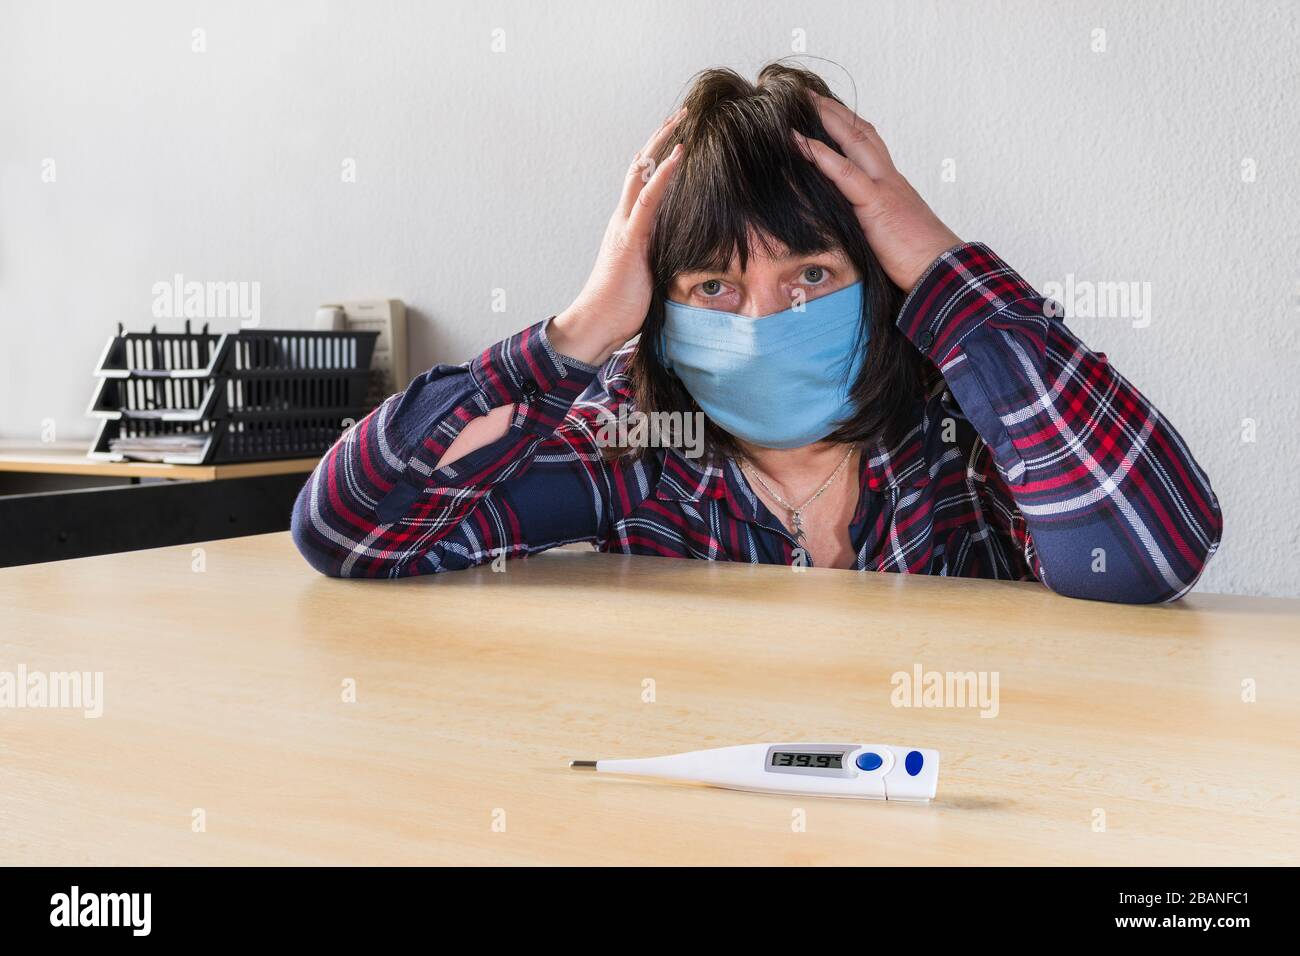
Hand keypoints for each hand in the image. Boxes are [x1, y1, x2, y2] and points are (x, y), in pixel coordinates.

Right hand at [549, 110, 685, 365]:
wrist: (598, 324)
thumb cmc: (623, 306)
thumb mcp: (650, 273)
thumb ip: (661, 253)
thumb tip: (684, 250)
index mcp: (628, 226)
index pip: (643, 182)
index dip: (659, 157)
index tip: (678, 137)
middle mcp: (622, 219)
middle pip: (639, 167)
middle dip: (660, 138)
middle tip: (681, 114)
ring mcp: (624, 226)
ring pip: (640, 174)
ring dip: (661, 144)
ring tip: (680, 121)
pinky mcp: (630, 239)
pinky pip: (648, 200)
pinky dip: (664, 175)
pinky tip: (678, 155)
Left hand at [795, 94, 961, 292]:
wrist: (941, 270)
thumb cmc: (915, 257)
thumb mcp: (887, 231)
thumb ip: (868, 217)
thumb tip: (844, 219)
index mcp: (891, 184)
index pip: (868, 144)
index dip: (846, 125)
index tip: (824, 111)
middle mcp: (889, 178)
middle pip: (860, 132)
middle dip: (833, 110)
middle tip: (807, 94)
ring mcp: (884, 188)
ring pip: (855, 142)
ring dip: (826, 119)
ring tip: (801, 103)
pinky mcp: (878, 205)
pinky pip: (847, 174)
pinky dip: (822, 156)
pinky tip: (802, 142)